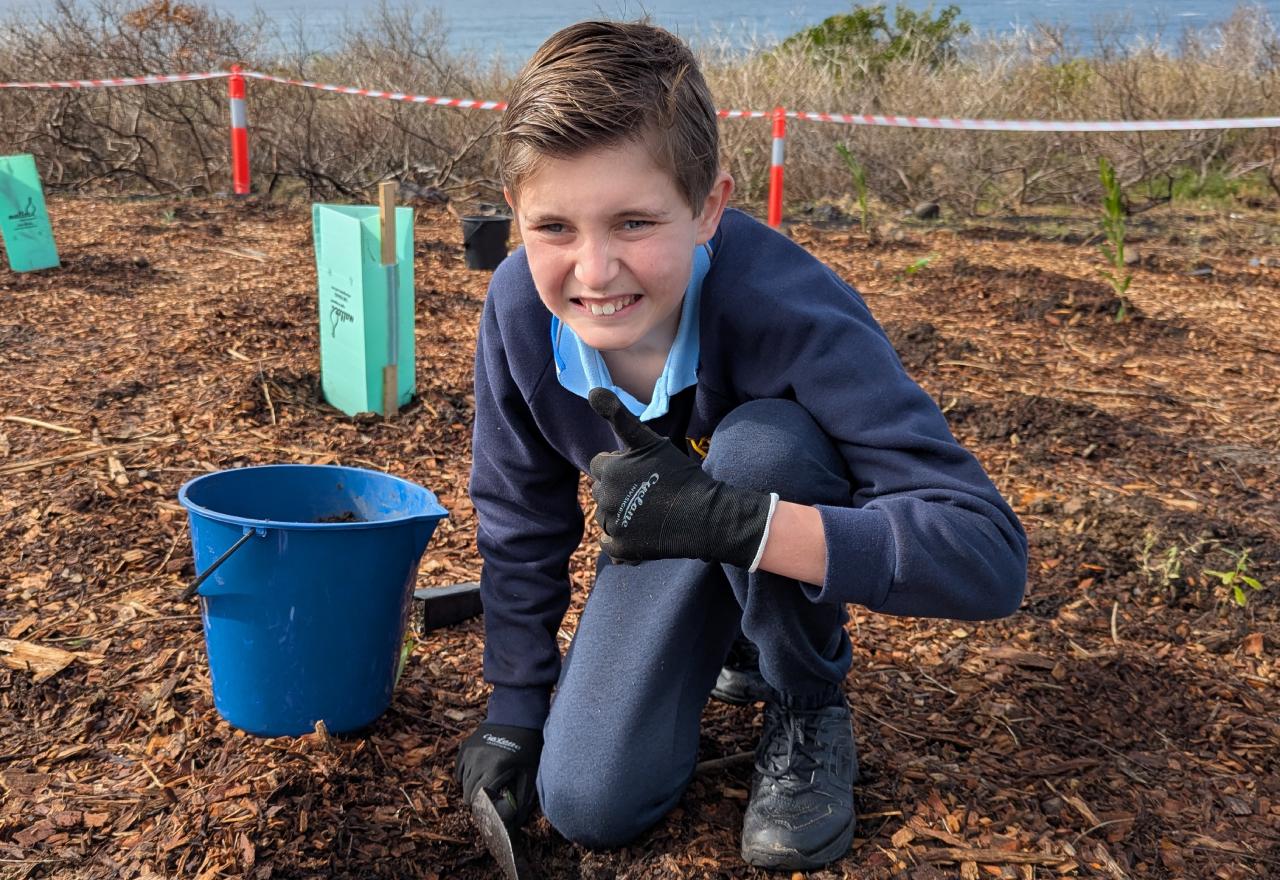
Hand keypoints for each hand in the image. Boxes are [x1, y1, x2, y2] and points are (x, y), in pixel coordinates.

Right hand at [457, 723, 542, 827]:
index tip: (490, 812)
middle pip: (468, 793)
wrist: (518, 715)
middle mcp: (478, 761)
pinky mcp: (465, 747)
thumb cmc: (527, 745)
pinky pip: (459, 770)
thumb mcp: (530, 772)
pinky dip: (465, 777)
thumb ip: (523, 799)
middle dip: (477, 801)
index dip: (483, 809)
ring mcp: (470, 753)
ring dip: (472, 789)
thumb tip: (516, 823)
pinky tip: (477, 776)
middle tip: (488, 802)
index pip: (479, 800)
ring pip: (463, 782)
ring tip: (485, 788)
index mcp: (494, 769)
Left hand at [587, 387, 776, 568]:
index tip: (643, 471)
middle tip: (649, 492)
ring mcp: (613, 524)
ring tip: (648, 512)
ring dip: (620, 514)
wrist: (705, 516)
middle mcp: (605, 497)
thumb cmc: (679, 474)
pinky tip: (643, 532)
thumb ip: (618, 415)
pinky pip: (609, 543)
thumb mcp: (649, 441)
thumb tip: (591, 390)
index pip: (600, 464)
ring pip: (604, 517)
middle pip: (601, 490)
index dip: (621, 466)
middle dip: (618, 489)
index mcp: (609, 469)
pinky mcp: (621, 549)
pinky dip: (622, 540)